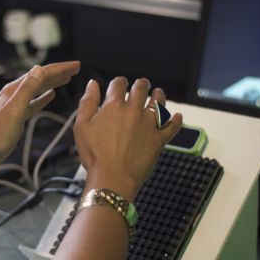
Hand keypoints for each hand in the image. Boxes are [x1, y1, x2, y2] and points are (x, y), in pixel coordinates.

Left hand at [0, 61, 80, 168]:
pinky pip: (33, 102)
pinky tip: (50, 96)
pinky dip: (43, 97)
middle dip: (58, 72)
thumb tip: (39, 68)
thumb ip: (27, 89)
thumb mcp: (15, 110)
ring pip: (37, 89)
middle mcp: (14, 94)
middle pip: (40, 78)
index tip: (76, 65)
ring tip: (66, 79)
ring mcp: (14, 104)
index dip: (60, 68)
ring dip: (52, 83)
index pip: (42, 73)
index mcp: (14, 89)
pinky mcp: (15, 117)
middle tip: (75, 69)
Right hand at [73, 77, 181, 199]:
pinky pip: (172, 126)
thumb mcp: (81, 126)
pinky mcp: (159, 139)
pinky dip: (176, 120)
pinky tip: (178, 116)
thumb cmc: (95, 155)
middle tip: (141, 84)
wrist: (112, 177)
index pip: (118, 84)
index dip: (119, 81)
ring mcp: (149, 124)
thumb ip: (87, 102)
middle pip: (140, 89)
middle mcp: (134, 111)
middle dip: (140, 84)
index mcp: (114, 106)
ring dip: (159, 95)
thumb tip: (92, 85)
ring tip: (158, 93)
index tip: (119, 83)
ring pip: (159, 102)